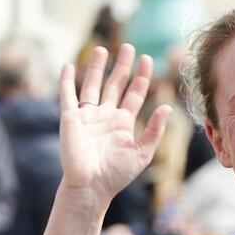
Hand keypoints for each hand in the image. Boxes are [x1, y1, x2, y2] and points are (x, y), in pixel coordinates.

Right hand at [57, 46, 170, 201]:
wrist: (90, 187)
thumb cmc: (116, 174)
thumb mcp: (142, 152)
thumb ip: (154, 130)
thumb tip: (167, 107)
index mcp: (123, 123)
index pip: (134, 94)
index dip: (142, 77)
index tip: (148, 59)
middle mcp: (105, 116)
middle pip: (115, 85)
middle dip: (122, 66)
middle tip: (129, 47)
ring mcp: (87, 116)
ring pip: (93, 85)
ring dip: (97, 68)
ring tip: (102, 49)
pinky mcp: (70, 119)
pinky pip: (67, 96)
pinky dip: (67, 81)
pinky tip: (69, 65)